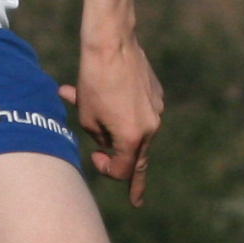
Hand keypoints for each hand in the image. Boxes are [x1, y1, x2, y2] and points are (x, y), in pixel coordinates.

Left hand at [63, 34, 165, 206]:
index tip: (95, 158)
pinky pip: (138, 109)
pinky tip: (104, 88)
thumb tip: (108, 143)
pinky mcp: (155, 92)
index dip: (107, 171)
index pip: (124, 171)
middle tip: (137, 200)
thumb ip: (100, 139)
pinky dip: (122, 107)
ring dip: (115, 127)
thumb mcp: (88, 117)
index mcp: (133, 137)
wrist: (111, 43)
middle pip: (138, 157)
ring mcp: (156, 109)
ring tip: (88, 101)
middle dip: (131, 176)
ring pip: (135, 130)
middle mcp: (151, 126)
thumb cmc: (94, 81)